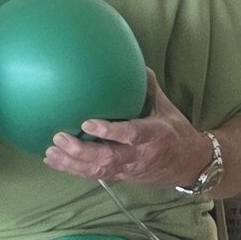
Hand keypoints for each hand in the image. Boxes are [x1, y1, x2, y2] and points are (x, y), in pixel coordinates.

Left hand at [44, 68, 212, 188]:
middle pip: (108, 159)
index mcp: (154, 135)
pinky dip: (73, 169)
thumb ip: (148, 88)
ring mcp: (129, 168)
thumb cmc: (177, 133)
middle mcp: (140, 155)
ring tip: (51, 152)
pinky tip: (54, 161)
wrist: (190, 164)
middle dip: (81, 151)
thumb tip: (132, 62)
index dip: (109, 132)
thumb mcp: (167, 108)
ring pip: (98, 171)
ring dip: (72, 164)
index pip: (131, 134)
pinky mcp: (121, 176)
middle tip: (59, 138)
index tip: (87, 122)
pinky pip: (95, 176)